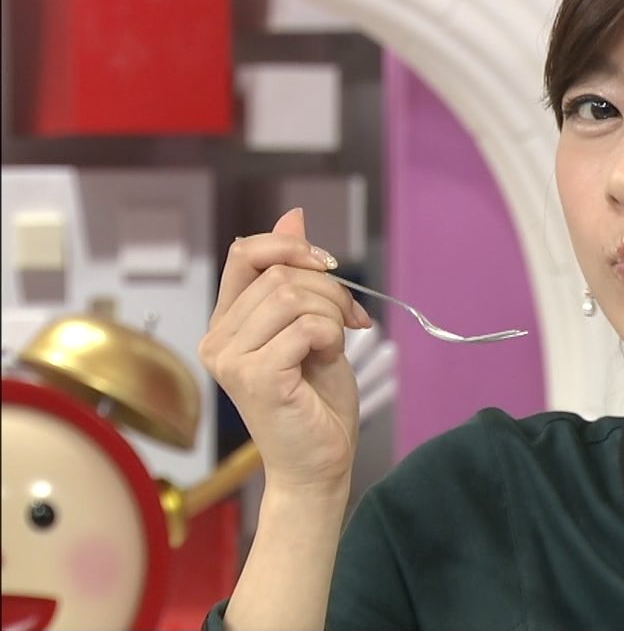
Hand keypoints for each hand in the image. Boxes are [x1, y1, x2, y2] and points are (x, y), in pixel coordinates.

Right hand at [199, 208, 372, 494]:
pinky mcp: (255, 377)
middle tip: (350, 321)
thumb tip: (292, 216)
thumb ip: (296, 275)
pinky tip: (327, 360)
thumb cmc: (316, 400)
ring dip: (332, 314)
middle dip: (330, 289)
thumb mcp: (312, 323)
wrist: (321, 462)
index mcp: (226, 323)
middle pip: (278, 274)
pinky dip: (331, 337)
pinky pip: (305, 327)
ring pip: (292, 296)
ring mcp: (230, 359)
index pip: (245, 253)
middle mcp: (216, 339)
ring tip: (335, 344)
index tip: (329, 266)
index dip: (291, 247)